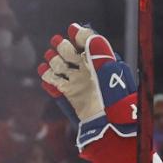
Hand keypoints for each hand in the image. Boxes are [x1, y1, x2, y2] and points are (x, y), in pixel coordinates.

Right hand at [37, 25, 139, 147]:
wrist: (111, 131)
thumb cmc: (116, 103)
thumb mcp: (111, 75)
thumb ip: (99, 54)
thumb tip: (85, 34)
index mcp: (103, 63)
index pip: (88, 43)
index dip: (79, 35)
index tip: (72, 31)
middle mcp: (90, 71)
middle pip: (69, 50)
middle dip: (63, 47)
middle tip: (61, 51)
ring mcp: (79, 83)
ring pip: (59, 64)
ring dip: (54, 61)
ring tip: (56, 66)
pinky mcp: (70, 96)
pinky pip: (53, 81)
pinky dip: (47, 76)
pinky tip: (46, 75)